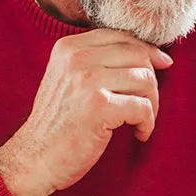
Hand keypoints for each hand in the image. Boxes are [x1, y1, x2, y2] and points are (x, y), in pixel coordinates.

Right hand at [0, 30, 171, 195]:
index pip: (121, 36)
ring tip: (141, 121)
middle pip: (138, 55)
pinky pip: (143, 107)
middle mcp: (77, 58)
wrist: (34, 159)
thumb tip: (149, 53)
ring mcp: (88, 80)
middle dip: (152, 80)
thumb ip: (96, 61)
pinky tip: (139, 134)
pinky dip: (148, 124)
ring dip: (152, 104)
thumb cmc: (57, 124)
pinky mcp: (100, 107)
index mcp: (68, 47)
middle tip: (148, 103)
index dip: (147, 51)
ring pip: (145, 79)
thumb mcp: (67, 79)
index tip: (161, 65)